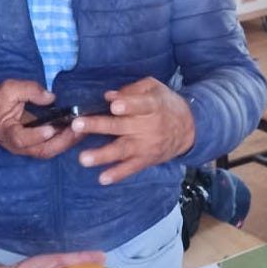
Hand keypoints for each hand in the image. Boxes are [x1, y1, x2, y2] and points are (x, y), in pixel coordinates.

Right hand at [0, 79, 82, 158]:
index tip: (50, 128)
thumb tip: (51, 97)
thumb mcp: (8, 89)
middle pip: (41, 150)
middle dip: (62, 141)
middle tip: (78, 129)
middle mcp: (18, 145)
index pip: (20, 139)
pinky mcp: (36, 146)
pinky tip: (78, 130)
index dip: (35, 136)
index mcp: (7, 132)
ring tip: (83, 129)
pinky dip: (65, 140)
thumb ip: (28, 90)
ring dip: (67, 142)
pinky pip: (52, 147)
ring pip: (49, 151)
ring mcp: (28, 148)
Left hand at [70, 78, 195, 184]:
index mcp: (152, 106)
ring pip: (122, 150)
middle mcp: (147, 126)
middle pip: (121, 126)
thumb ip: (133, 90)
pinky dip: (118, 174)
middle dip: (99, 125)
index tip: (113, 106)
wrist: (189, 129)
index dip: (128, 105)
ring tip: (84, 158)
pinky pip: (130, 168)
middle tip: (77, 125)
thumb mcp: (155, 89)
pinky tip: (102, 178)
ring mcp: (146, 145)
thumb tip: (108, 96)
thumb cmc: (166, 105)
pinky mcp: (146, 159)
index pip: (140, 105)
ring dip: (102, 155)